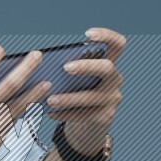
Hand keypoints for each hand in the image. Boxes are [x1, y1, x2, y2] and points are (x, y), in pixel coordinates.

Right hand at [0, 44, 50, 160]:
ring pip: (19, 106)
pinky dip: (21, 111)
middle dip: (28, 67)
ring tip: (47, 83)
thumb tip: (1, 71)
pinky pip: (12, 122)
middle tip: (38, 56)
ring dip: (35, 93)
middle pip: (11, 84)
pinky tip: (29, 104)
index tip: (1, 48)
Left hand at [46, 27, 125, 156]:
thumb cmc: (76, 94)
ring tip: (50, 100)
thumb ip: (67, 69)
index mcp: (108, 64)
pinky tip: (50, 113)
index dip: (106, 36)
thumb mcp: (75, 80)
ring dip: (69, 98)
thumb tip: (42, 64)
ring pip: (92, 96)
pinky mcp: (105, 117)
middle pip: (107, 68)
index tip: (87, 34)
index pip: (118, 44)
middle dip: (86, 66)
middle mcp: (114, 79)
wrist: (88, 127)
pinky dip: (65, 114)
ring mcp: (112, 99)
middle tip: (65, 68)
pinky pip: (84, 115)